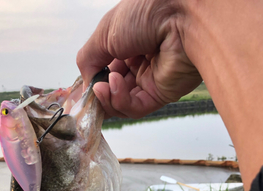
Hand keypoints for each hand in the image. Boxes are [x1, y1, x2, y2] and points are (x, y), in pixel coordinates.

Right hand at [77, 0, 201, 118]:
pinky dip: (120, 100)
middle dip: (98, 93)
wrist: (182, 15)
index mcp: (127, 43)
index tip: (80, 90)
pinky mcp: (161, 94)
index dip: (92, 80)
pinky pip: (135, 107)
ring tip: (102, 87)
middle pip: (112, 90)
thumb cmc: (147, 12)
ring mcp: (151, 80)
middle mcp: (139, 62)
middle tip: (91, 91)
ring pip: (121, 103)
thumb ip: (88, 59)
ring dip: (107, 98)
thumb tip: (85, 85)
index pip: (104, 70)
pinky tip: (115, 85)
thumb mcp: (104, 33)